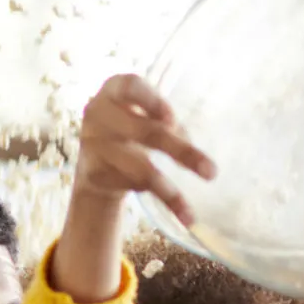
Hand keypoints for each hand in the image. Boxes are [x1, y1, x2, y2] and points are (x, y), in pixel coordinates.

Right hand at [72, 74, 214, 227]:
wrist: (95, 160)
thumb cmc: (133, 126)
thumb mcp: (148, 116)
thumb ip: (168, 125)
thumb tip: (191, 150)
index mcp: (114, 89)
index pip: (130, 87)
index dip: (151, 101)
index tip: (172, 119)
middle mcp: (99, 112)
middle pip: (145, 132)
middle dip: (181, 152)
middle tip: (212, 173)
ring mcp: (93, 144)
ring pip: (139, 169)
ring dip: (169, 193)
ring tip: (191, 216)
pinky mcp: (92, 174)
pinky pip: (130, 185)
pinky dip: (152, 194)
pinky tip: (164, 201)